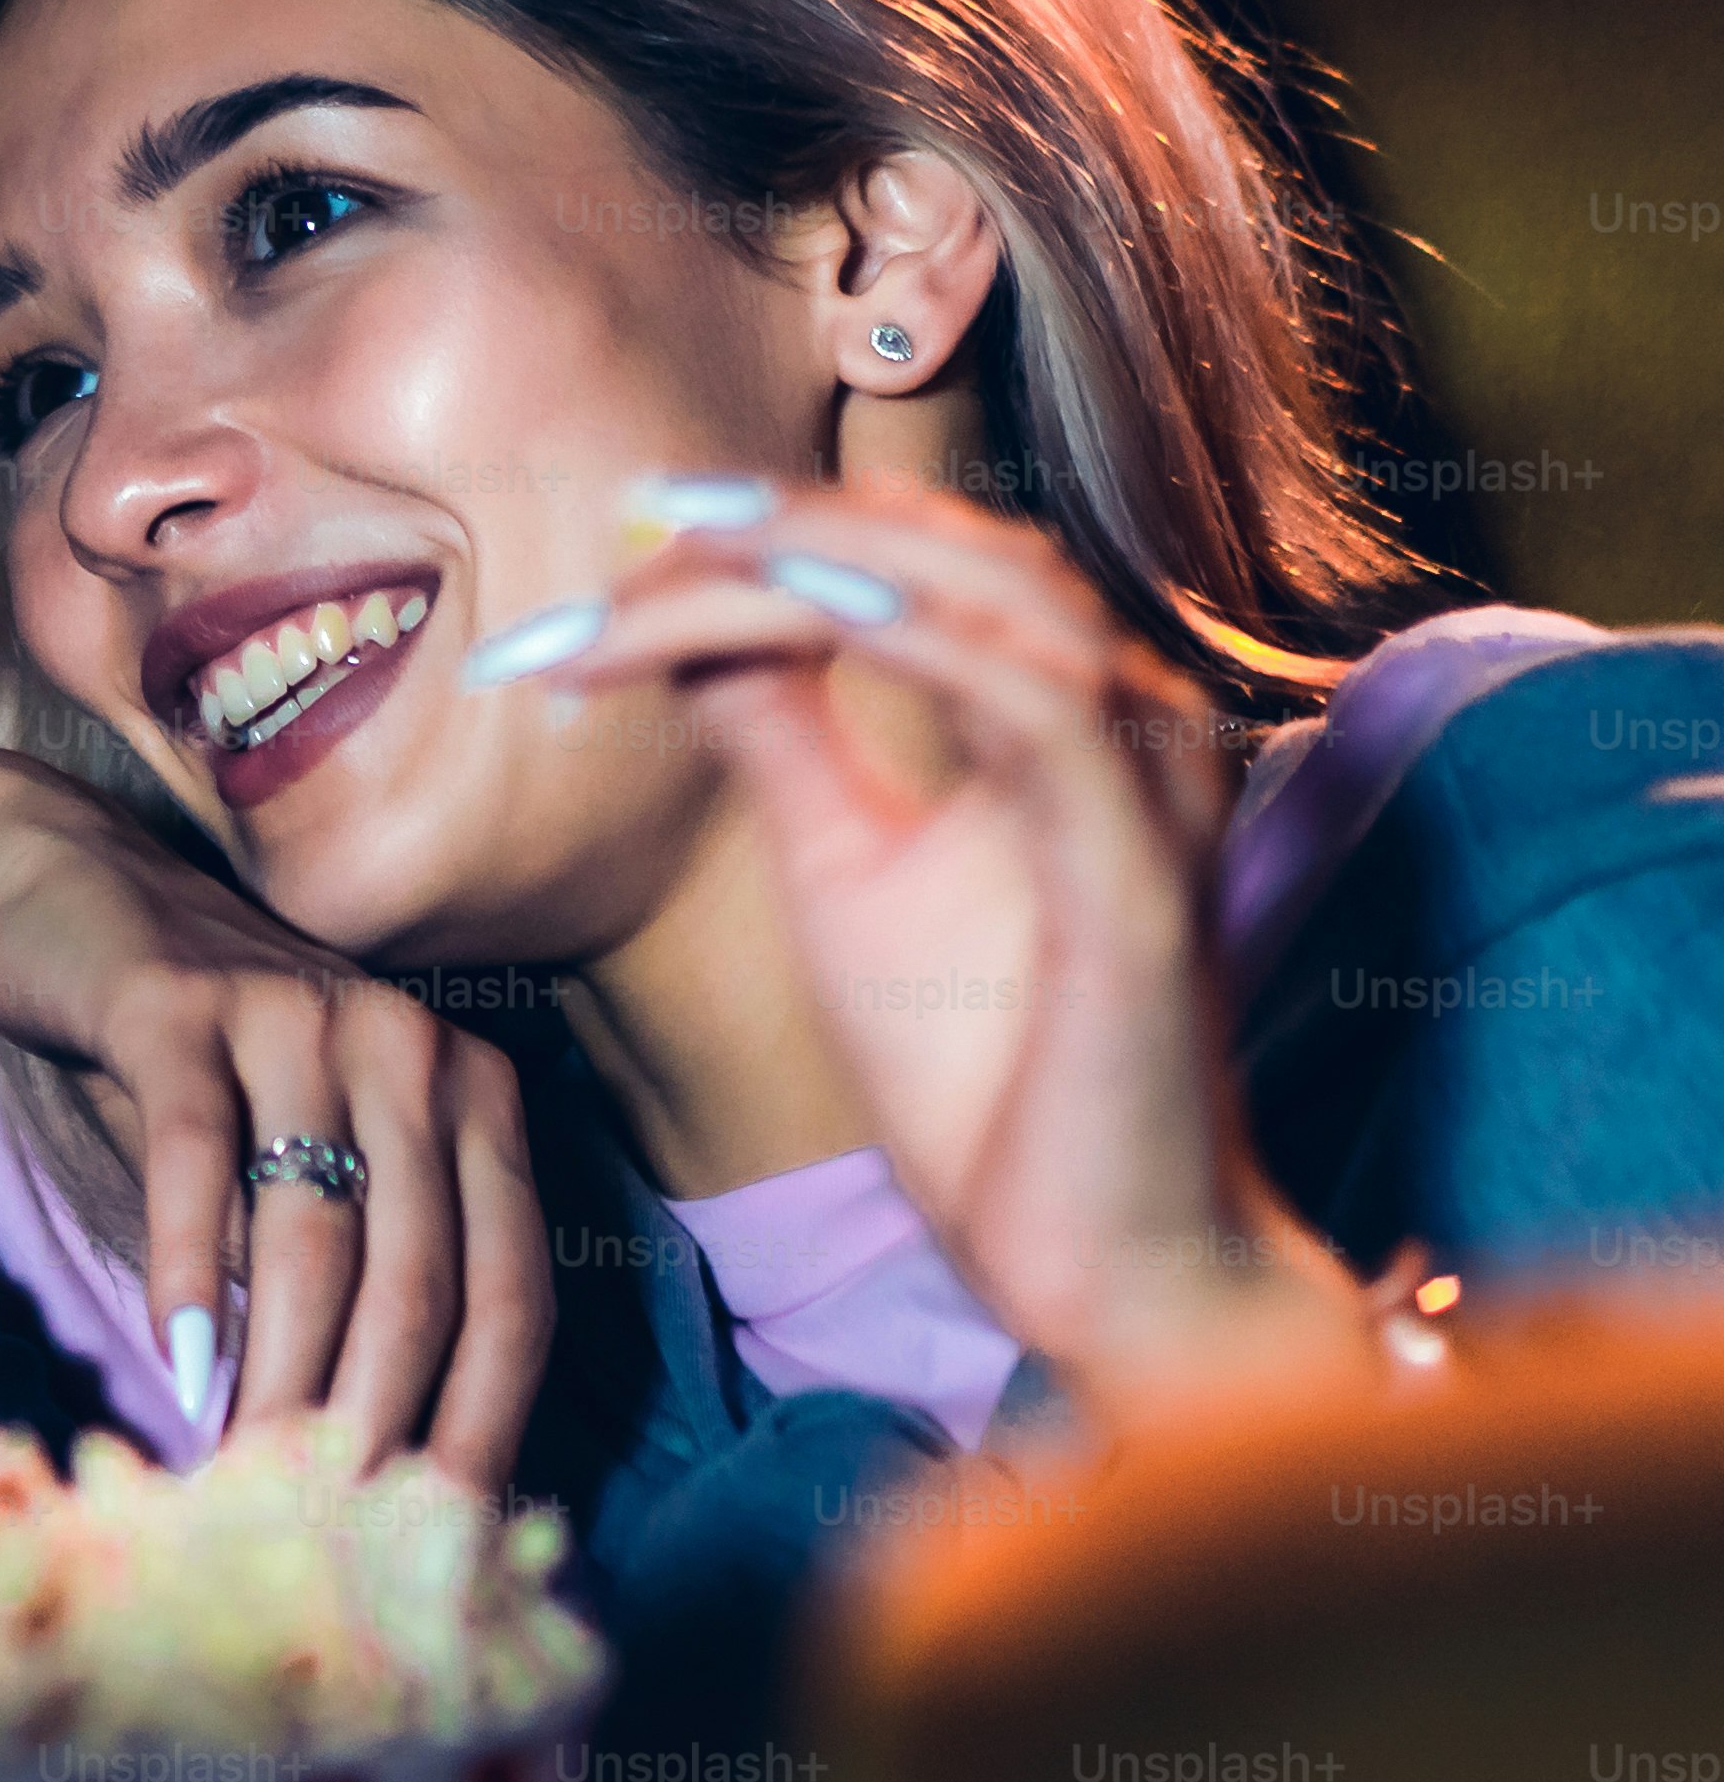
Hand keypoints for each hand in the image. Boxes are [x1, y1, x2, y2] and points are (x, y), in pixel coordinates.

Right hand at [0, 768, 546, 1490]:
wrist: (68, 889)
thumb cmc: (201, 1059)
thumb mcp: (309, 1151)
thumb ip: (361, 1264)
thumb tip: (380, 1460)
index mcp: (473, 1096)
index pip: (514, 1292)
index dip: (485, 1424)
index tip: (437, 1537)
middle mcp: (410, 1048)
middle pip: (420, 1279)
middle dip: (376, 1425)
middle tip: (328, 1536)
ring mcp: (297, 1016)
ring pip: (310, 1234)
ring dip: (279, 1375)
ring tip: (244, 1478)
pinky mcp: (180, 1004)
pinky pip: (195, 1159)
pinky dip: (188, 1273)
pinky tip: (178, 1364)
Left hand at [507, 475, 1374, 1400]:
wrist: (1082, 1259)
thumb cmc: (983, 1076)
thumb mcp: (843, 866)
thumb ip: (785, 736)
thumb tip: (686, 624)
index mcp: (1071, 722)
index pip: (927, 568)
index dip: (780, 531)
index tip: (624, 544)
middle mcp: (1133, 733)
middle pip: (963, 552)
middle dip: (792, 523)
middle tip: (640, 522)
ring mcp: (1156, 798)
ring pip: (1006, 598)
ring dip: (838, 559)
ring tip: (691, 551)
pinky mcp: (1144, 880)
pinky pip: (1048, 712)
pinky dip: (926, 644)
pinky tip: (809, 615)